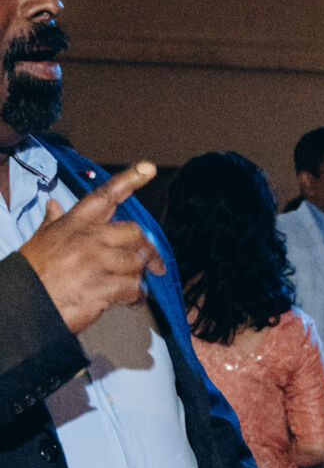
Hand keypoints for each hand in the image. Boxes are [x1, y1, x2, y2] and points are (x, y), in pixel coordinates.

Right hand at [20, 165, 162, 334]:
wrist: (25, 300)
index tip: (148, 168)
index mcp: (76, 222)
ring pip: (137, 263)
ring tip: (130, 285)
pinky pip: (134, 288)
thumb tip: (52, 204)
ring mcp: (98, 262)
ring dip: (139, 276)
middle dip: (146, 249)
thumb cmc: (34, 270)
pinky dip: (137, 296)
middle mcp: (89, 238)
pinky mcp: (104, 286)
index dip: (129, 179)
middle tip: (153, 263)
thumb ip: (53, 220)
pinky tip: (130, 300)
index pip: (106, 195)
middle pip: (134, 232)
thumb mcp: (41, 238)